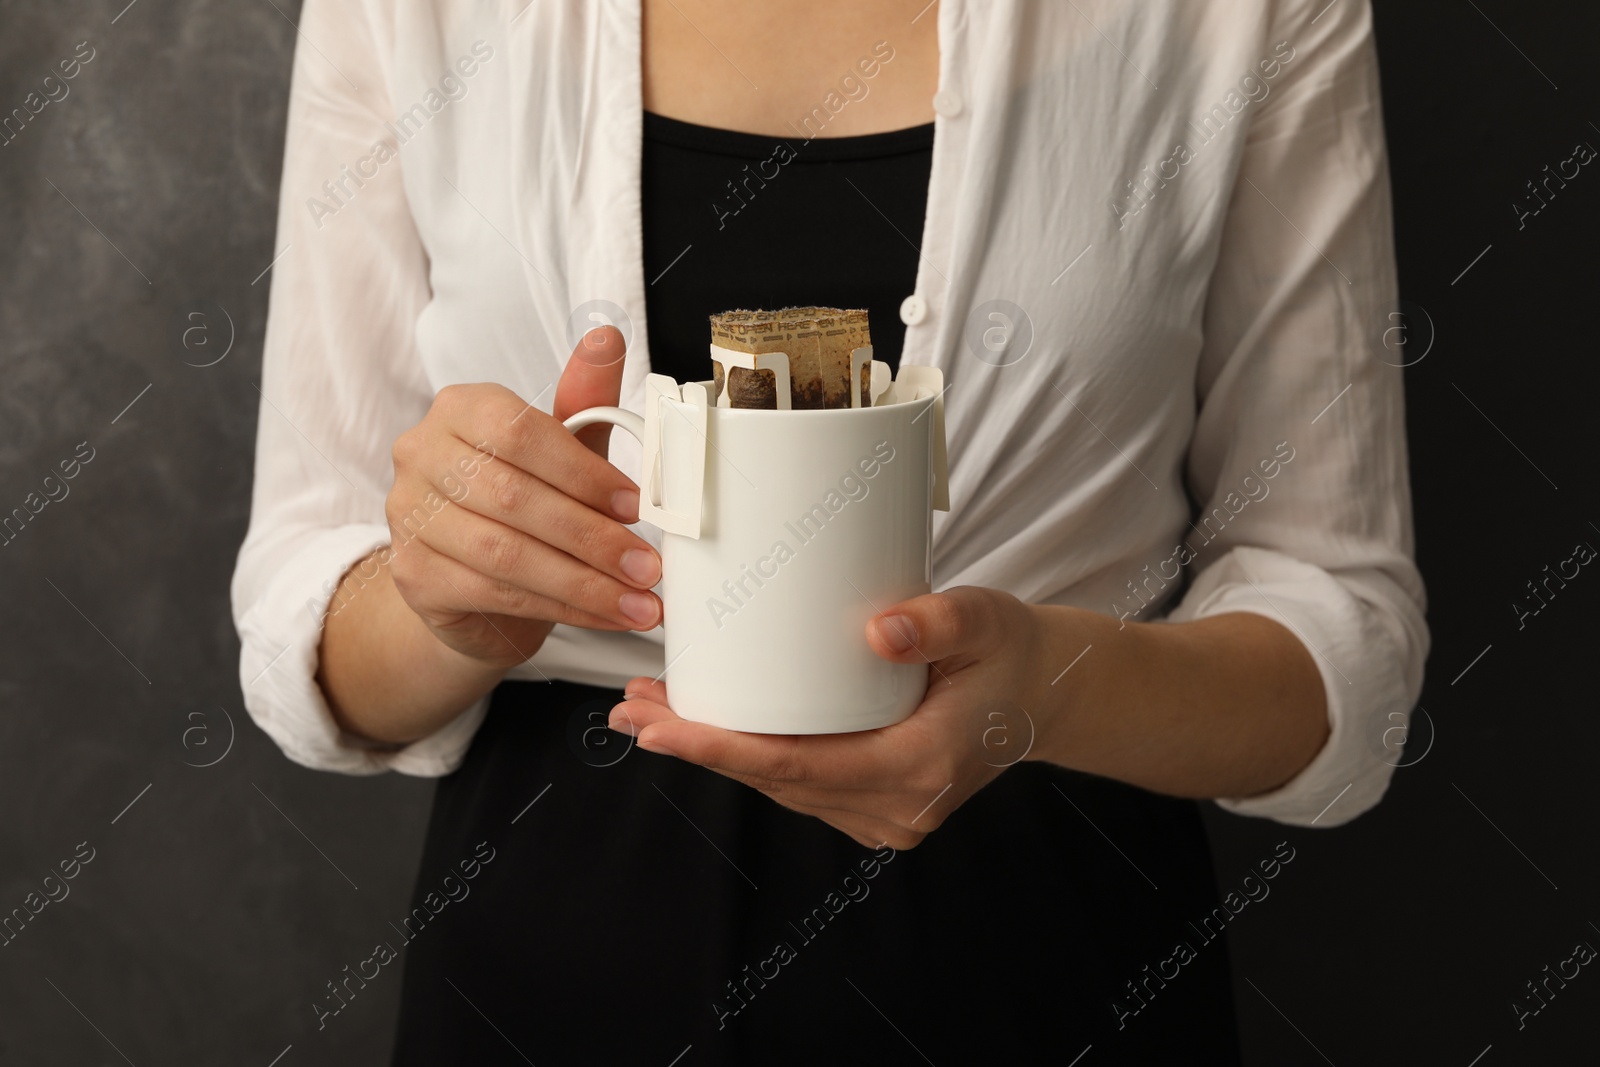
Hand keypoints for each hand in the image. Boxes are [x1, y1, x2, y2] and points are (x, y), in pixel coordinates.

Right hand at [382, 325, 663, 668]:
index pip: (520, 432)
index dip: (584, 473)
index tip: (638, 506)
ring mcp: (408, 517)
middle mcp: (421, 455)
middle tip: (648, 566)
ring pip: (505, 554)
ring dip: (583, 583)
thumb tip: (608, 339)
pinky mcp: (413, 575)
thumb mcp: (560, 452)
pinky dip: (560, 608)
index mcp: (460, 409)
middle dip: (593, 538)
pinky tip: (603, 615)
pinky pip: (494, 594)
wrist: (471, 582)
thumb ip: (585, 404)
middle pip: (513, 498)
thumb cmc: (521, 505)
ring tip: (638, 601)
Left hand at [609, 586, 1048, 848]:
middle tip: (630, 709)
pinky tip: (712, 724)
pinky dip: (751, 755)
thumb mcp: (985, 620)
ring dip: (716, 751)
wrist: (1050, 693)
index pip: (794, 765)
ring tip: (653, 709)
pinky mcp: (877, 803)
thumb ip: (938, 621)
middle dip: (697, 746)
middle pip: (773, 780)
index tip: (656, 726)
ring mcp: (886, 815)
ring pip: (781, 786)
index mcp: (917, 768)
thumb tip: (879, 631)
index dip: (717, 748)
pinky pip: (799, 783)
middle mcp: (896, 807)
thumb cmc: (1011, 651)